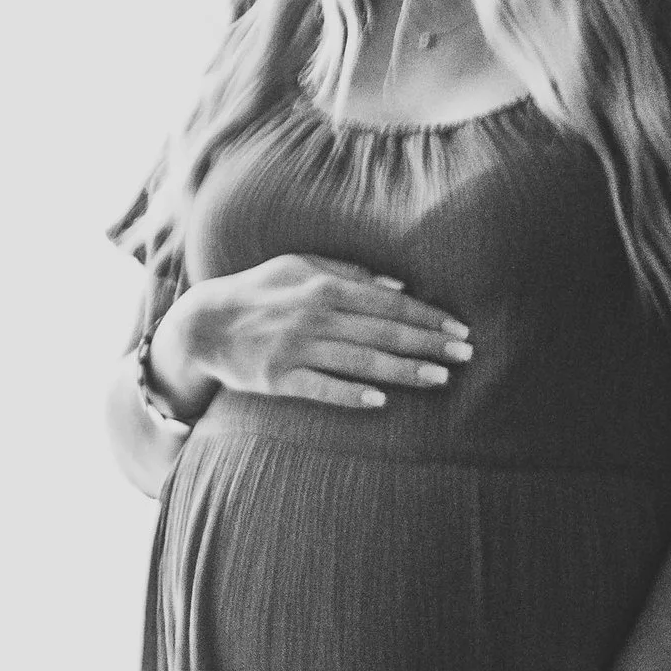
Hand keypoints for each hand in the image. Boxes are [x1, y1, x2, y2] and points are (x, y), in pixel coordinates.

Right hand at [158, 257, 469, 413]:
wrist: (204, 324)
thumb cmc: (260, 292)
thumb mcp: (299, 266)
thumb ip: (348, 271)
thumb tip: (399, 284)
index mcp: (325, 285)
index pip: (389, 302)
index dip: (428, 316)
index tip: (461, 329)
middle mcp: (315, 314)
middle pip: (384, 331)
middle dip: (429, 343)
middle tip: (466, 355)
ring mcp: (298, 348)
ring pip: (361, 361)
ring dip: (404, 370)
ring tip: (440, 379)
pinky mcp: (280, 379)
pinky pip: (322, 389)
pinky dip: (351, 395)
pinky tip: (381, 403)